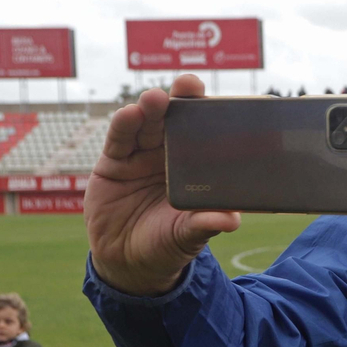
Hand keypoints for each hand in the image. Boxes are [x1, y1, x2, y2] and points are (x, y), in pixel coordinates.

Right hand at [85, 74, 240, 295]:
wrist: (128, 263)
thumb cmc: (167, 245)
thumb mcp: (188, 236)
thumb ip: (205, 224)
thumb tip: (233, 220)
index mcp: (195, 168)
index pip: (205, 136)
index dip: (210, 117)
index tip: (221, 101)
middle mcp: (169, 156)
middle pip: (175, 121)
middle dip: (181, 100)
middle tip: (189, 84)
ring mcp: (141, 156)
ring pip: (146, 125)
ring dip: (150, 109)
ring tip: (155, 99)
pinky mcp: (113, 162)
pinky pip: (119, 140)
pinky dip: (124, 125)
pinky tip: (130, 114)